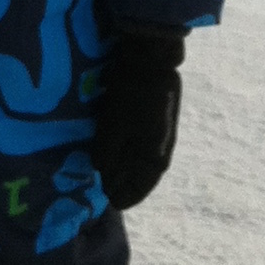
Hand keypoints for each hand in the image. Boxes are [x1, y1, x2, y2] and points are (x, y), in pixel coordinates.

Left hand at [91, 29, 184, 210]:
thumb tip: (102, 172)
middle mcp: (162, 149)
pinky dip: (131, 152)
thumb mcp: (114, 127)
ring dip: (128, 168)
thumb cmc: (131, 97)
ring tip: (110, 171)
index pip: (140, 187)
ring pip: (143, 160)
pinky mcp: (156, 119)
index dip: (125, 196)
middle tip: (107, 189)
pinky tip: (119, 149)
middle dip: (125, 183)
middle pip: (142, 175)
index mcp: (155, 157)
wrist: (150, 61)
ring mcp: (162, 133)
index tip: (112, 203)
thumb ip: (107, 155)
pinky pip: (143, 144)